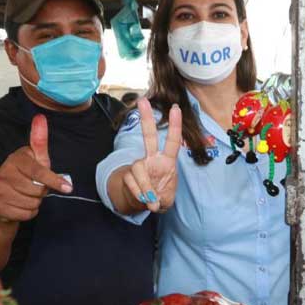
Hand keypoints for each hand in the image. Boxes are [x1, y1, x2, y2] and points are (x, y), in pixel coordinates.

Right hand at [0, 114, 72, 222]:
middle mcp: (3, 172)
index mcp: (15, 159)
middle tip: (35, 188)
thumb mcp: (37, 158)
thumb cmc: (26, 175)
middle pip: (37, 190)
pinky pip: (24, 214)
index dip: (53, 180)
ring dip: (35, 203)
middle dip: (42, 192)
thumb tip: (40, 117)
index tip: (68, 188)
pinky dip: (28, 213)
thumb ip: (39, 140)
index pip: (38, 171)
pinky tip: (21, 205)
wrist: (5, 196)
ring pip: (31, 203)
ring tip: (27, 196)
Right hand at [122, 98, 181, 212]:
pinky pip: (131, 182)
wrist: (146, 204)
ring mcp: (139, 165)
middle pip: (149, 136)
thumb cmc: (161, 195)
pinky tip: (143, 199)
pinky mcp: (128, 174)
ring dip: (145, 186)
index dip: (175, 125)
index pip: (173, 141)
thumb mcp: (167, 198)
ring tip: (151, 200)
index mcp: (167, 161)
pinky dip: (138, 194)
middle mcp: (152, 159)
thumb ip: (160, 197)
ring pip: (139, 169)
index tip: (175, 108)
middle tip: (142, 100)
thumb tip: (150, 197)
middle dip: (146, 118)